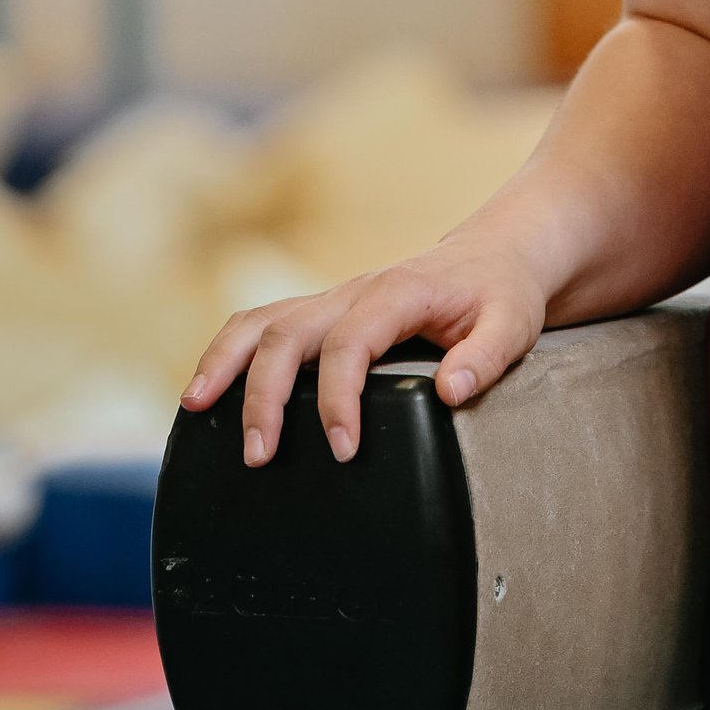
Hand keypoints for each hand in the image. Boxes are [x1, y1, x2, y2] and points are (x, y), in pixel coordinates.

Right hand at [181, 240, 551, 468]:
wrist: (497, 255)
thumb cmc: (503, 292)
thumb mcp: (514, 323)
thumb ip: (485, 356)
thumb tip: (451, 391)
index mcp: (397, 293)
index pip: (350, 343)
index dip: (338, 398)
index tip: (342, 448)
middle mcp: (354, 291)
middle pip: (286, 332)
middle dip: (263, 394)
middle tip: (258, 455)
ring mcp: (332, 299)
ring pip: (260, 320)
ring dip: (224, 362)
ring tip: (194, 410)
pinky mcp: (323, 312)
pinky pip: (262, 324)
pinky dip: (229, 352)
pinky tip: (207, 392)